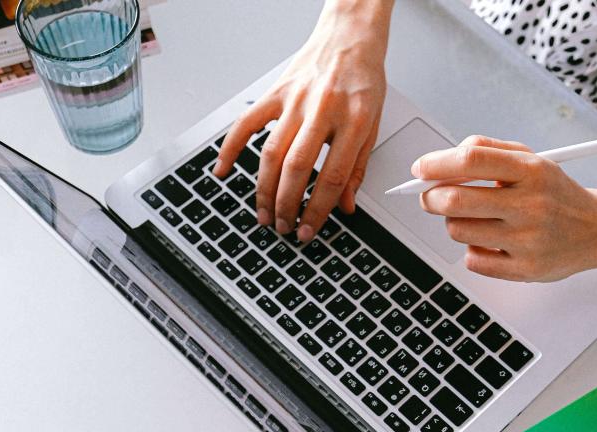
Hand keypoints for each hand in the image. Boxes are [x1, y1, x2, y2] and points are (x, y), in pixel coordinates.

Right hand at [214, 0, 392, 242]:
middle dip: (287, 205)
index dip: (318, 210)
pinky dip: (231, 148)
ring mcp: (296, 100)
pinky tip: (224, 170)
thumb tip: (345, 204)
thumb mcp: (373, 124)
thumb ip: (357, 167)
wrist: (350, 37)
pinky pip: (247, 123)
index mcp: (354, 121)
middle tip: (283, 227)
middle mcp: (323, 110)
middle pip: (297, 168)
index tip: (308, 230)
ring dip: (264, 189)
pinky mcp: (276, 92)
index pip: (331, 177)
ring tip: (264, 213)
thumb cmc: (363, 79)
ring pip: (271, 153)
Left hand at [414, 136, 596, 281]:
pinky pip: (473, 260)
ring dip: (453, 222)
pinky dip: (472, 249)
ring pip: (458, 230)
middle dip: (429, 197)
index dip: (436, 164)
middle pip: (455, 200)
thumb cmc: (554, 192)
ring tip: (471, 218)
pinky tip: (490, 241)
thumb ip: (488, 150)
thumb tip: (444, 157)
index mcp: (531, 170)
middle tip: (428, 196)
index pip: (471, 160)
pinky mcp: (525, 269)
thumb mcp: (530, 159)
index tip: (419, 169)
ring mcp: (528, 240)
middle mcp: (531, 204)